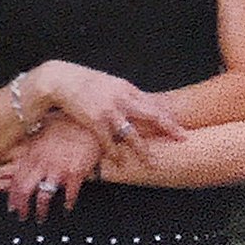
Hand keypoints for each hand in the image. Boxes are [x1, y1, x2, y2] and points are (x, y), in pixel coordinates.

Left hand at [6, 118, 100, 221]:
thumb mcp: (43, 131)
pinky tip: (66, 208)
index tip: (11, 206)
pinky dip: (67, 205)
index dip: (12, 195)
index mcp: (33, 153)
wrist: (87, 121)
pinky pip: (69, 195)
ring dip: (40, 211)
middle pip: (25, 190)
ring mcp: (58, 169)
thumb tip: (21, 157)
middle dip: (21, 207)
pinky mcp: (75, 173)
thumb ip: (32, 146)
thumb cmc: (66, 124)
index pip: (16, 178)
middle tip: (22, 216)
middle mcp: (42, 162)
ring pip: (43, 196)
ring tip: (41, 217)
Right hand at [28, 60, 185, 153]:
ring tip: (152, 164)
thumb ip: (123, 94)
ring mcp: (109, 111)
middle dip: (168, 128)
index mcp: (126, 88)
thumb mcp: (108, 83)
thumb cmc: (84, 82)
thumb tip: (137, 104)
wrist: (61, 80)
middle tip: (182, 138)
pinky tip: (120, 162)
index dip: (168, 116)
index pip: (153, 104)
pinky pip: (109, 142)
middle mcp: (122, 98)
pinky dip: (115, 153)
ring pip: (132, 134)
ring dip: (143, 150)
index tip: (180, 127)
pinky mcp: (95, 121)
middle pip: (151, 115)